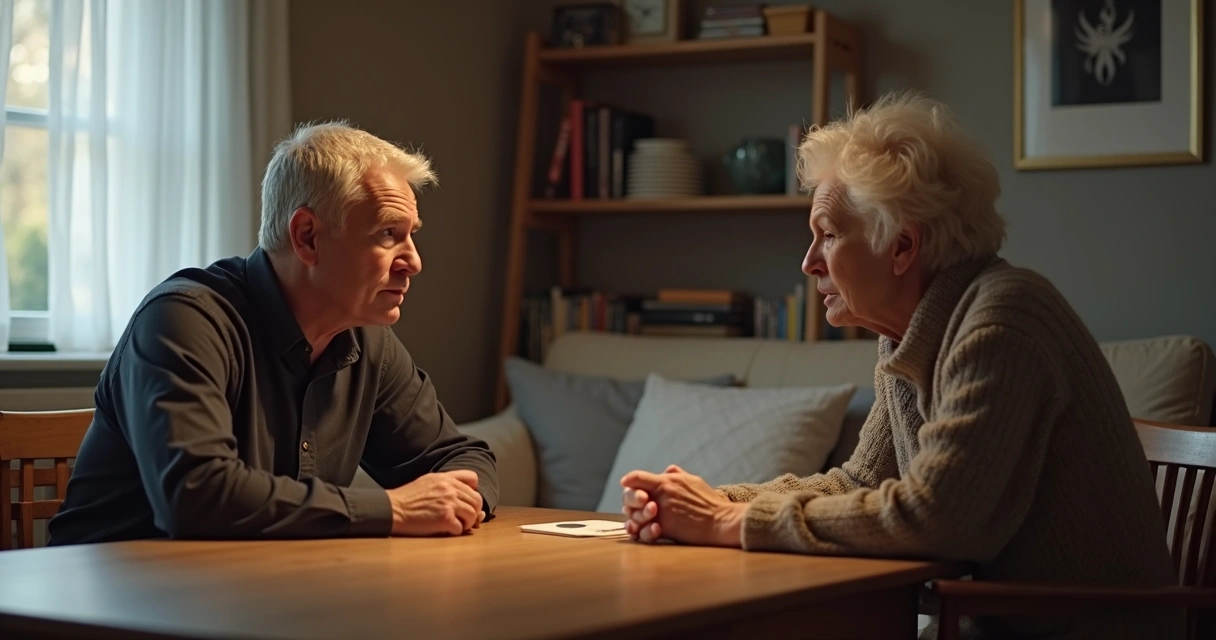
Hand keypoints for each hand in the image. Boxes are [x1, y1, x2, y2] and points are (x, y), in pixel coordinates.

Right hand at [387, 470, 484, 535]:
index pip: (473, 479)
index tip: (466, 500)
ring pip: (473, 514)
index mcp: (446, 478)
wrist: (392, 509)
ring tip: (457, 525)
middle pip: (477, 500)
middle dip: (473, 511)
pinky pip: (461, 528)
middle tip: (465, 518)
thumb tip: (466, 501)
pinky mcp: (445, 518)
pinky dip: (456, 532)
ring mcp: (448, 503)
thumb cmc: (408, 498)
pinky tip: (446, 531)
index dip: (473, 491)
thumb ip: (447, 486)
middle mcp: (450, 488)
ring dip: (467, 523)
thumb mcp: (428, 481)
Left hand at [619, 465, 746, 546]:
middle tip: (634, 505)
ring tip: (640, 519)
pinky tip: (646, 530)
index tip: (625, 483)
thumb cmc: (708, 501)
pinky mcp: (664, 529)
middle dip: (629, 502)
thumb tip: (667, 469)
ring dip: (635, 517)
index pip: (637, 477)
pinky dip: (642, 531)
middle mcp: (660, 496)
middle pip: (630, 497)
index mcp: (666, 481)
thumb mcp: (693, 480)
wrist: (720, 521)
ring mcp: (661, 513)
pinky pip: (643, 531)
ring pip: (634, 515)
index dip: (629, 480)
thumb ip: (677, 474)